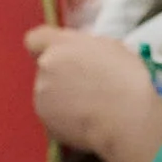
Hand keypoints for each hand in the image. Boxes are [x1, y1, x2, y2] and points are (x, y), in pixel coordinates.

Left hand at [27, 26, 161, 161]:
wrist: (127, 118)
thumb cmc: (127, 79)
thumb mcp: (112, 48)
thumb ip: (86, 47)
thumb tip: (81, 53)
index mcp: (60, 46)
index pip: (35, 39)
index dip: (45, 46)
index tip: (61, 55)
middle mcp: (45, 68)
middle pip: (46, 68)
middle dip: (62, 74)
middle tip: (88, 85)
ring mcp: (42, 97)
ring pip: (48, 93)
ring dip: (63, 97)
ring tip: (91, 106)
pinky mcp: (46, 122)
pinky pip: (54, 116)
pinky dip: (66, 118)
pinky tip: (87, 120)